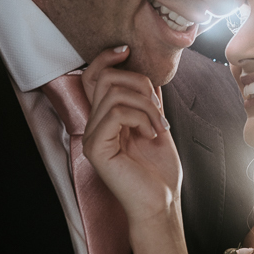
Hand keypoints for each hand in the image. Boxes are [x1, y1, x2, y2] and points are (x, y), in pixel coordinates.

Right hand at [80, 45, 181, 222]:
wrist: (161, 203)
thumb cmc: (159, 173)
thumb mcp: (156, 126)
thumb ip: (148, 102)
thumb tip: (147, 74)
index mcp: (106, 119)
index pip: (93, 77)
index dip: (106, 58)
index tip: (127, 50)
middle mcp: (94, 126)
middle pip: (106, 78)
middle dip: (140, 85)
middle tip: (158, 111)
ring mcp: (92, 137)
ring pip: (115, 94)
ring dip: (146, 106)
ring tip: (158, 128)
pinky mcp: (96, 148)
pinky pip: (116, 113)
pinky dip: (141, 118)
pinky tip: (150, 135)